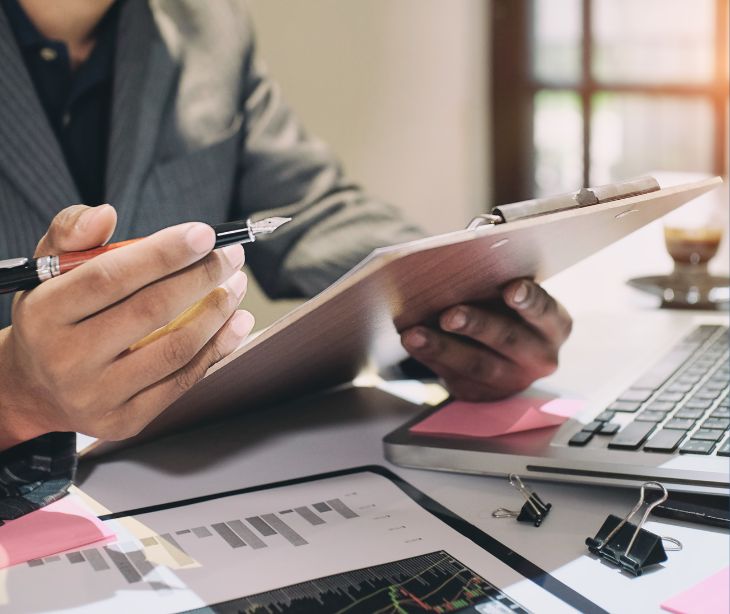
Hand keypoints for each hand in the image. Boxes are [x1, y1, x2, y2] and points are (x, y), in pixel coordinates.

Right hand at [0, 205, 253, 448]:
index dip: (164, 253)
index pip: (110, 277)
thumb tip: (106, 214)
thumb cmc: (52, 318)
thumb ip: (72, 233)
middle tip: (230, 256)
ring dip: (218, 313)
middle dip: (202, 277)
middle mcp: (67, 358)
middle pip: (151, 311)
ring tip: (236, 286)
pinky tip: (236, 323)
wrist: (34, 388)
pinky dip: (217, 348)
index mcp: (45, 314)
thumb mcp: (47, 268)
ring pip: (175, 349)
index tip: (205, 234)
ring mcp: (97, 395)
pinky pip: (183, 381)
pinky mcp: (125, 420)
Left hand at [401, 279, 571, 400]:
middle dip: (476, 325)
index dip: (529, 300)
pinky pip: (455, 378)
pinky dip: (431, 359)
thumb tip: (461, 263)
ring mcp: (512, 380)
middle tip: (449, 315)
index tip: (511, 288)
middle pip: (507, 340)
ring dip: (443, 348)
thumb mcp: (512, 296)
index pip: (544, 311)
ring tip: (415, 335)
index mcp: (554, 325)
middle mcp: (539, 357)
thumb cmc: (506, 309)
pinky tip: (413, 344)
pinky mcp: (483, 394)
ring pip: (476, 365)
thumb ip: (498, 281)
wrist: (502, 350)